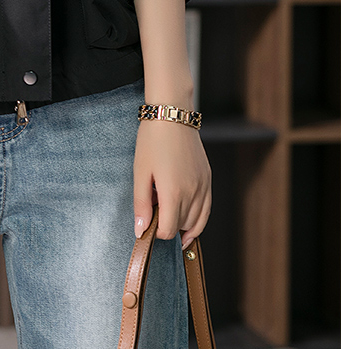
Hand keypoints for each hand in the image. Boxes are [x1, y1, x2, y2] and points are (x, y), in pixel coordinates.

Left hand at [133, 118, 211, 249]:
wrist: (172, 115)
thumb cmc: (152, 142)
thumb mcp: (140, 173)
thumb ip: (142, 205)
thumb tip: (140, 231)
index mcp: (174, 192)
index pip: (168, 230)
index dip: (155, 233)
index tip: (146, 225)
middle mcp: (193, 192)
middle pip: (182, 227)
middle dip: (167, 227)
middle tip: (154, 215)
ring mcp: (204, 186)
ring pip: (197, 222)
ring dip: (183, 226)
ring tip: (168, 220)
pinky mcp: (208, 179)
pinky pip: (207, 209)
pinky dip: (198, 219)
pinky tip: (187, 220)